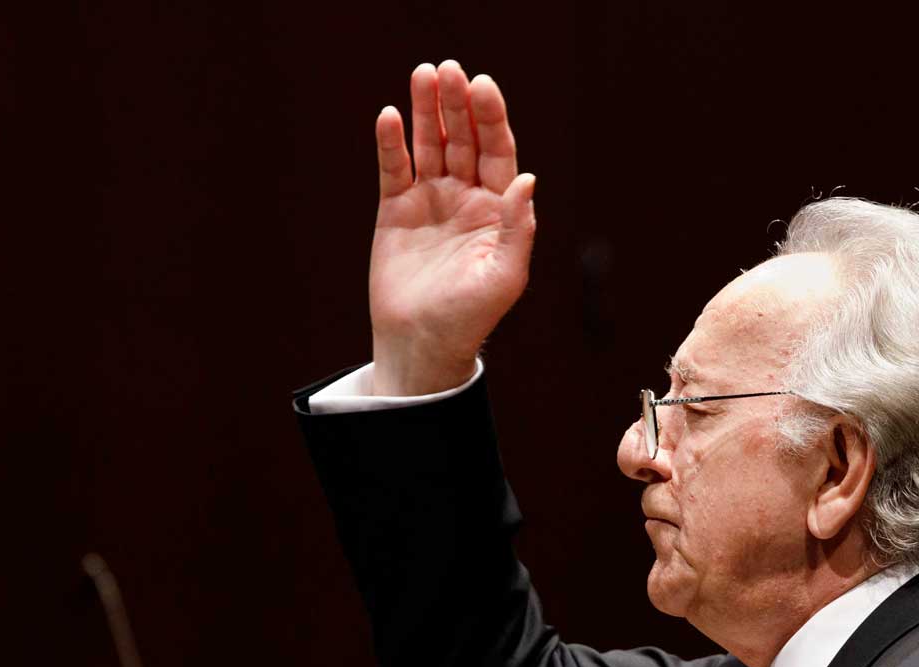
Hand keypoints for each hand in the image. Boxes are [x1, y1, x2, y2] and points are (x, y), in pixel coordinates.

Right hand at [369, 61, 536, 395]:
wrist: (421, 344)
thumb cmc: (470, 317)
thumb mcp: (503, 277)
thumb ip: (519, 228)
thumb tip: (528, 179)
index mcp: (498, 208)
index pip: (498, 151)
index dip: (491, 118)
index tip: (482, 87)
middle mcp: (466, 196)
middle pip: (463, 139)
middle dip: (457, 104)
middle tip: (449, 70)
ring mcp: (430, 201)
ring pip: (429, 145)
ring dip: (426, 111)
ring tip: (423, 75)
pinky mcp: (395, 211)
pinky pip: (394, 169)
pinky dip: (392, 143)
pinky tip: (391, 116)